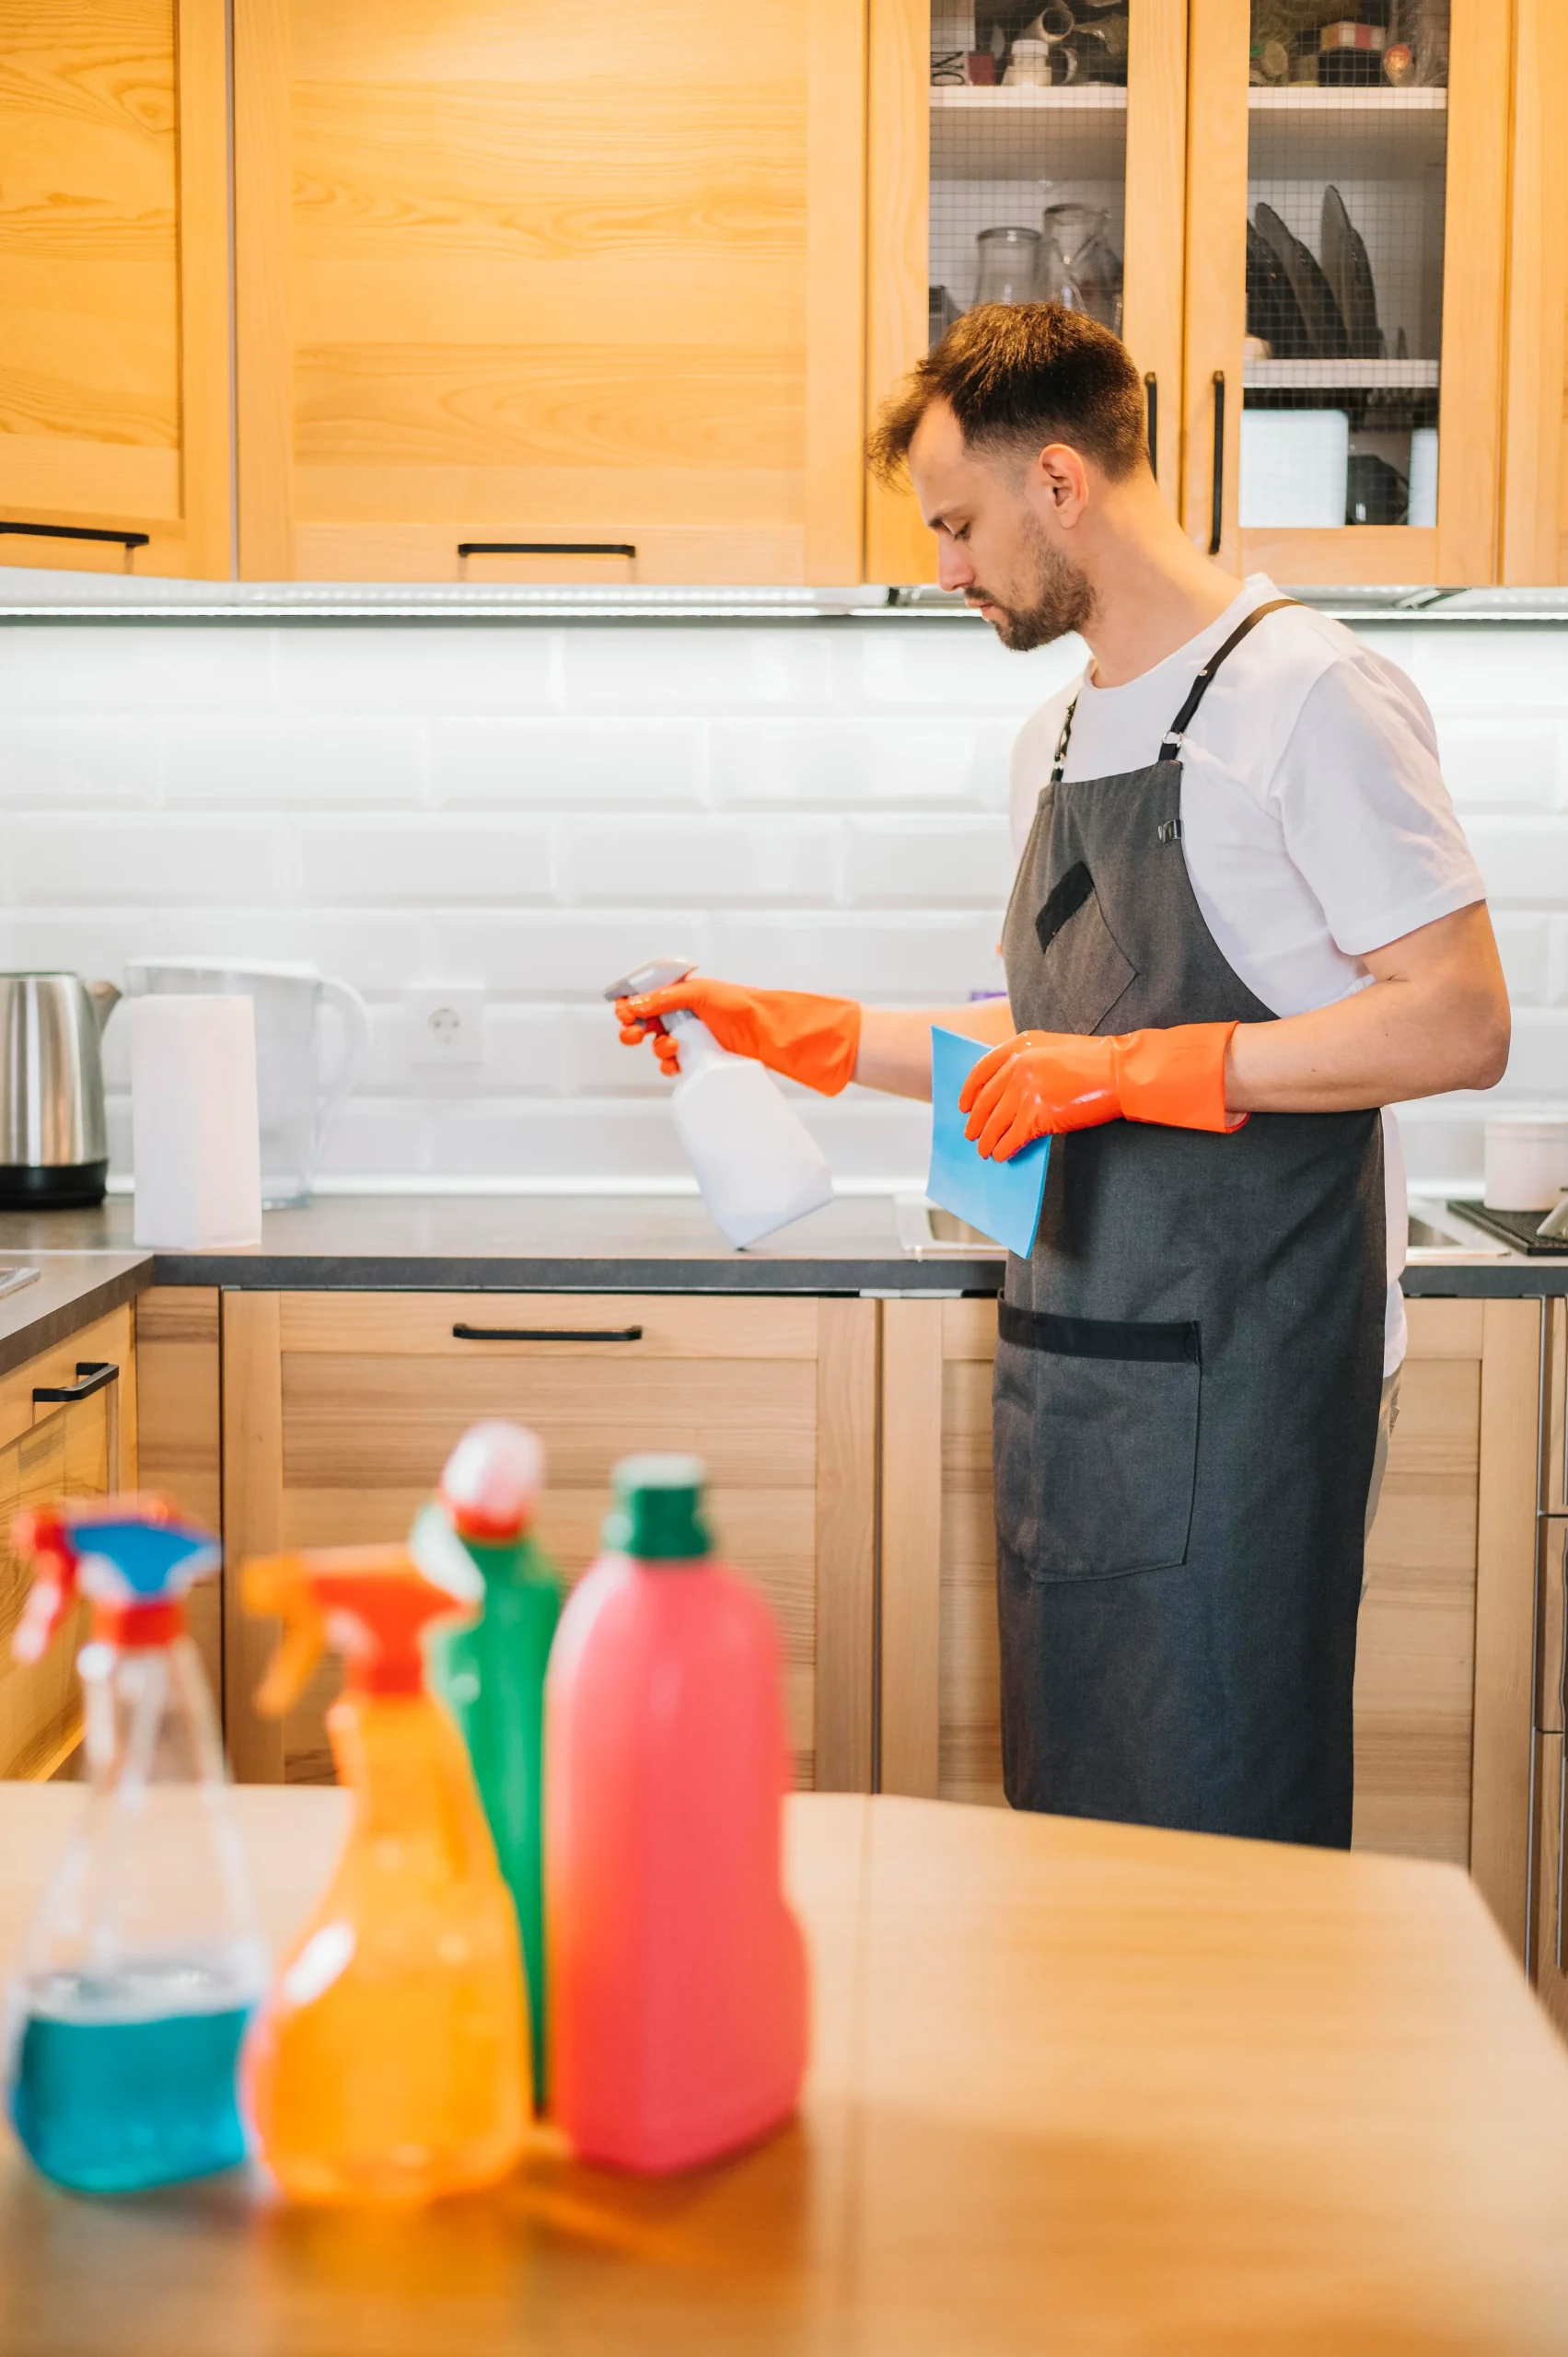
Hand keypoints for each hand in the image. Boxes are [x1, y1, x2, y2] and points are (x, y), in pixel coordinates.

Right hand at [617, 976, 861, 1097]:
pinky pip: (672, 1064)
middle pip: (642, 1022)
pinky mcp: (697, 1057)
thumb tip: (633, 1004)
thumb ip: (664, 998)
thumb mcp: (698, 993)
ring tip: (671, 1047)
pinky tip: (676, 1064)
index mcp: (679, 992)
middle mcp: (681, 1014)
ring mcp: (688, 1037)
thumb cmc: (740, 1004)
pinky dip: (669, 1066)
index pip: (643, 997)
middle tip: (635, 1033)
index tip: (624, 1012)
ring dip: (656, 1048)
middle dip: (633, 1029)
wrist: (767, 1031)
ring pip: (656, 1045)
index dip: (629, 1005)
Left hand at [958, 1023, 1243, 1160]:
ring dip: (987, 1140)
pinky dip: (1005, 1148)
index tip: (963, 1106)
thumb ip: (1028, 1062)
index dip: (969, 1091)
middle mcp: (1018, 1065)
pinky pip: (1013, 1136)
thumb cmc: (1094, 1062)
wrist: (1121, 1072)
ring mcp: (1026, 1088)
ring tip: (984, 1152)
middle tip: (970, 1135)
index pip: (982, 1069)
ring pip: (996, 1121)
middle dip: (976, 1121)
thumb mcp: (1054, 1048)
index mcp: (1020, 1045)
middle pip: (986, 1100)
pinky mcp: (1038, 1113)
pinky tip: (1002, 1155)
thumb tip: (1006, 1092)